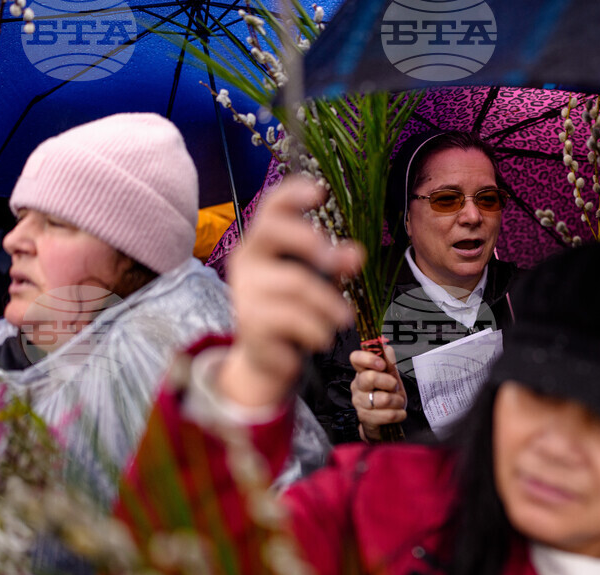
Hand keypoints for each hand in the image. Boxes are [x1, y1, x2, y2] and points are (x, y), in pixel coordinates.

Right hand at [218, 177, 362, 408]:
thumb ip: (333, 262)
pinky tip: (320, 337)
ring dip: (330, 304)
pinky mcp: (250, 322)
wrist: (266, 358)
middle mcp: (246, 260)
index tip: (319, 191)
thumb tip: (356, 254)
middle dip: (312, 241)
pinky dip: (318, 330)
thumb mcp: (316, 280)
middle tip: (350, 262)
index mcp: (261, 242)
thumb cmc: (292, 309)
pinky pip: (296, 319)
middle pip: (271, 231)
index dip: (292, 193)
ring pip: (296, 284)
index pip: (270, 207)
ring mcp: (244, 291)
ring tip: (342, 319)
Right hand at [350, 343, 406, 441]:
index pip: (356, 358)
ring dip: (397, 401)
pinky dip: (399, 414)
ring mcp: (360, 403)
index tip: (381, 364)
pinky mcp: (366, 418)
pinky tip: (398, 412)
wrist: (385, 421)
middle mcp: (358, 386)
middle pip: (369, 378)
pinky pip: (387, 415)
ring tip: (397, 402)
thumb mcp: (391, 376)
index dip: (368, 358)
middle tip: (394, 386)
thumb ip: (389, 362)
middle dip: (389, 382)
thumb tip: (386, 347)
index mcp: (363, 372)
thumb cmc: (387, 396)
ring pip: (382, 399)